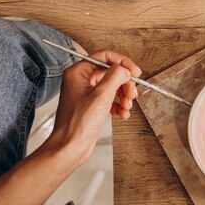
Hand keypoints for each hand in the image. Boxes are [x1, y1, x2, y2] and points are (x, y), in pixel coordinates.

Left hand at [43, 50, 141, 166]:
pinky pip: (111, 99)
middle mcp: (81, 80)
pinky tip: (123, 114)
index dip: (123, 63)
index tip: (135, 72)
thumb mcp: (101, 95)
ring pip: (113, 86)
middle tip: (132, 94)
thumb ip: (116, 76)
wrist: (70, 147)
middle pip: (111, 72)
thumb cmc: (78, 123)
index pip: (105, 57)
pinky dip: (119, 106)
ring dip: (124, 95)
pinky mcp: (92, 106)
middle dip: (125, 83)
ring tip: (127, 106)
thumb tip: (125, 69)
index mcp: (78, 72)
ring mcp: (87, 93)